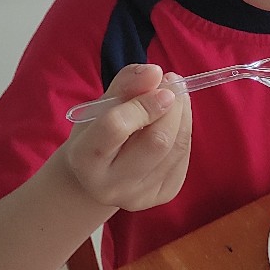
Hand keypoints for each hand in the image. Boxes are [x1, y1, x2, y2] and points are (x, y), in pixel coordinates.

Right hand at [61, 63, 190, 213]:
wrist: (95, 178)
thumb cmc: (95, 134)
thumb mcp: (99, 106)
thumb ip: (125, 85)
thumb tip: (156, 72)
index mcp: (85, 160)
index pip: (116, 127)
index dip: (143, 102)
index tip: (161, 79)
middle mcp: (111, 186)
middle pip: (156, 142)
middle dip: (172, 107)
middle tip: (173, 82)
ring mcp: (139, 197)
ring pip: (176, 148)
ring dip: (183, 115)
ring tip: (176, 96)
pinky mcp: (162, 196)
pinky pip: (183, 158)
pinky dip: (184, 131)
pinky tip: (174, 121)